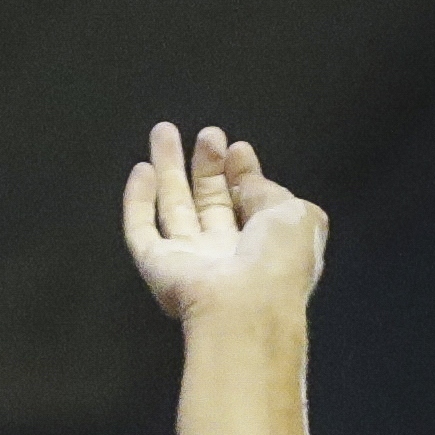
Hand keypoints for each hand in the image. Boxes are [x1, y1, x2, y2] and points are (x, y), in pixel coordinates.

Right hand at [122, 120, 326, 326]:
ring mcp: (189, 261)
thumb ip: (271, 191)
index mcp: (265, 245)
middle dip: (207, 166)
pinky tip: (142, 170)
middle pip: (210, 203)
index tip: (238, 147)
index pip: (249, 203)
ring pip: (174, 208)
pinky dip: (138, 200)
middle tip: (208, 134)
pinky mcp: (156, 266)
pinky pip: (141, 231)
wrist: (246, 304)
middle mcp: (226, 254)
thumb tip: (247, 176)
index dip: (243, 174)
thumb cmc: (279, 260)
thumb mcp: (297, 214)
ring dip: (169, 169)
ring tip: (164, 131)